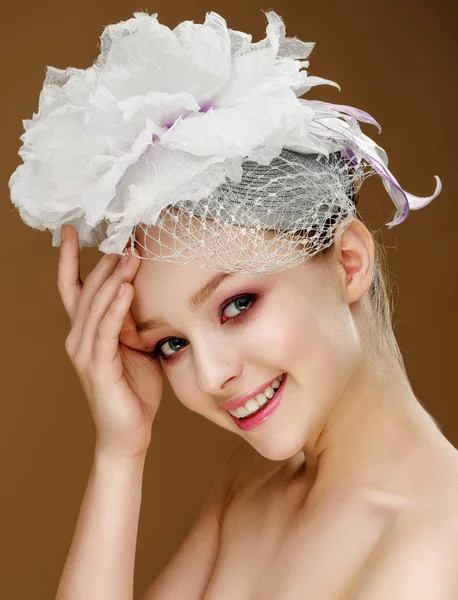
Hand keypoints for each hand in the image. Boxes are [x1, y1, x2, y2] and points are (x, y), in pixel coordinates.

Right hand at [57, 225, 162, 458]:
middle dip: (105, 261)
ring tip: (130, 253)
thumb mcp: (136, 347)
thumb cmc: (134, 390)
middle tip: (124, 234)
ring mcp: (85, 352)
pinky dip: (116, 308)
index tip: (71, 230)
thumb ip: (135, 321)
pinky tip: (127, 288)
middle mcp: (78, 338)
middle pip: (88, 289)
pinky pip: (107, 330)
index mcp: (86, 331)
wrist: (128, 433)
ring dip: (114, 278)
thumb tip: (151, 292)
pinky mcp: (98, 367)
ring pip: (96, 305)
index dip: (69, 258)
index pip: (73, 287)